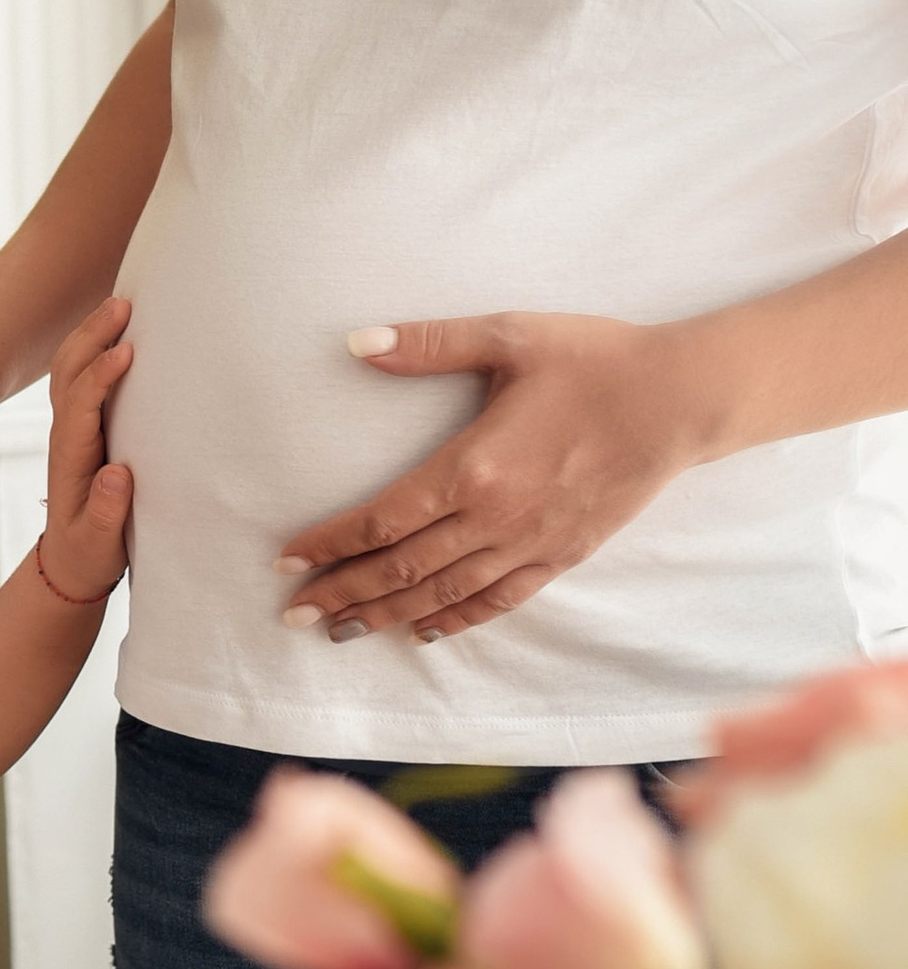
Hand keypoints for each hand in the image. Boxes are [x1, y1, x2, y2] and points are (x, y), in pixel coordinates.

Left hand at [37, 299, 133, 600]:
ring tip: (121, 302)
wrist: (70, 563)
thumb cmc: (89, 553)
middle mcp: (66, 434)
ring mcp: (72, 427)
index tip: (127, 351)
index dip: (100, 375)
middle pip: (69, 371)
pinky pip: (83, 377)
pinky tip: (117, 329)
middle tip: (123, 303)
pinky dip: (95, 347)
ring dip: (91, 333)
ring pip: (71, 368)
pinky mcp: (85, 427)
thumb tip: (118, 475)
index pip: (80, 403)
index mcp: (70, 457)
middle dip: (92, 335)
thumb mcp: (99, 543)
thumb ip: (108, 512)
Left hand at [276, 313, 713, 644]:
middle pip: (402, 570)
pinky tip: (424, 632)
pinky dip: (456, 621)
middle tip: (294, 615)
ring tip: (341, 632)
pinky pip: (498, 600)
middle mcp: (496, 518)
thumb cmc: (593, 360)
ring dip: (387, 616)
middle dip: (343, 594)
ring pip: (443, 595)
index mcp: (474, 467)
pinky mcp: (562, 555)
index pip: (382, 520)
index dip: (330, 544)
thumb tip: (357, 343)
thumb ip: (429, 344)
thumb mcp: (509, 336)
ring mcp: (530, 543)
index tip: (287, 561)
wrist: (680, 400)